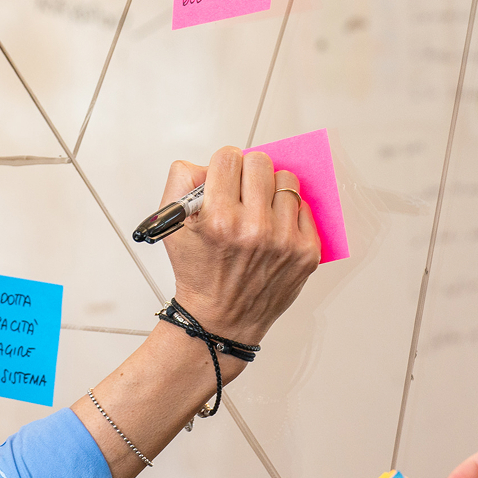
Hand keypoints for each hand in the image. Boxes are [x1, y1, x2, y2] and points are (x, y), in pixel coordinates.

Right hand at [161, 146, 319, 343]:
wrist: (220, 320)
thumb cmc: (198, 273)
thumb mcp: (172, 226)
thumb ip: (182, 181)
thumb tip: (210, 163)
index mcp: (218, 219)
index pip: (229, 157)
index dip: (223, 166)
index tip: (223, 179)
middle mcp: (253, 229)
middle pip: (260, 162)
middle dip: (247, 173)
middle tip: (240, 193)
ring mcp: (284, 241)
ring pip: (286, 180)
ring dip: (270, 190)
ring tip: (258, 210)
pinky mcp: (305, 252)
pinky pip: (304, 206)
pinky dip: (289, 212)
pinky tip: (273, 227)